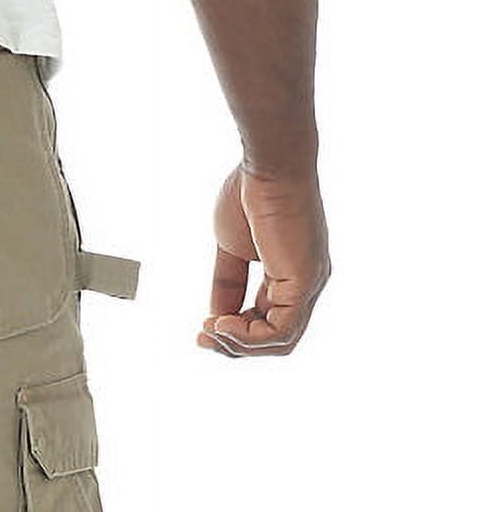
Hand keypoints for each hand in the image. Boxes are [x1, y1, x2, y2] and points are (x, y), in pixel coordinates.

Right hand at [199, 164, 329, 357]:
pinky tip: (221, 322)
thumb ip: (226, 284)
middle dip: (234, 346)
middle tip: (202, 338)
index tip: (202, 328)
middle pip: (275, 340)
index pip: (266, 322)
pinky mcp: (304, 282)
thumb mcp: (230, 250)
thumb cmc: (250, 192)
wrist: (268, 164)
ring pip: (279, 342)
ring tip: (210, 330)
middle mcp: (305, 283)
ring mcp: (309, 284)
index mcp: (289, 274)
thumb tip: (216, 317)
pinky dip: (246, 336)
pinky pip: (279, 331)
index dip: (233, 334)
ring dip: (238, 344)